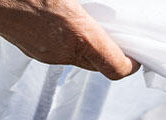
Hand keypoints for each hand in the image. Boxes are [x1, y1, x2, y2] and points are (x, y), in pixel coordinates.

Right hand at [0, 0, 137, 79]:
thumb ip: (91, 5)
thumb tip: (104, 12)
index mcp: (78, 35)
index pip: (116, 67)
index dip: (131, 64)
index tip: (136, 54)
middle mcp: (62, 51)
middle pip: (99, 64)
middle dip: (111, 52)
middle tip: (117, 33)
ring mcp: (43, 53)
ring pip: (77, 57)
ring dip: (87, 45)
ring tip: (88, 21)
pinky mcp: (29, 50)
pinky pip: (57, 50)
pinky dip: (66, 39)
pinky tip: (61, 18)